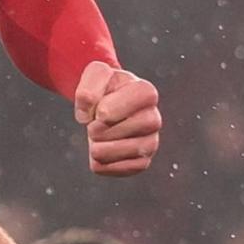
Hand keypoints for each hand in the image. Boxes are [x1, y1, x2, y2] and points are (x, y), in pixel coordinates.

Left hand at [72, 61, 161, 176]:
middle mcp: (154, 118)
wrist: (109, 105)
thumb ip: (89, 87)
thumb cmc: (105, 89)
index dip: (101, 110)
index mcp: (146, 93)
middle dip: (97, 129)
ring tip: (96, 139)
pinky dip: (103, 164)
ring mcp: (151, 142)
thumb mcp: (95, 74)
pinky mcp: (143, 161)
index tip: (99, 109)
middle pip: (118, 130)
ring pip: (120, 152)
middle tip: (96, 123)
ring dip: (98, 147)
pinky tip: (101, 153)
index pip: (116, 109)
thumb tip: (89, 115)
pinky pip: (121, 169)